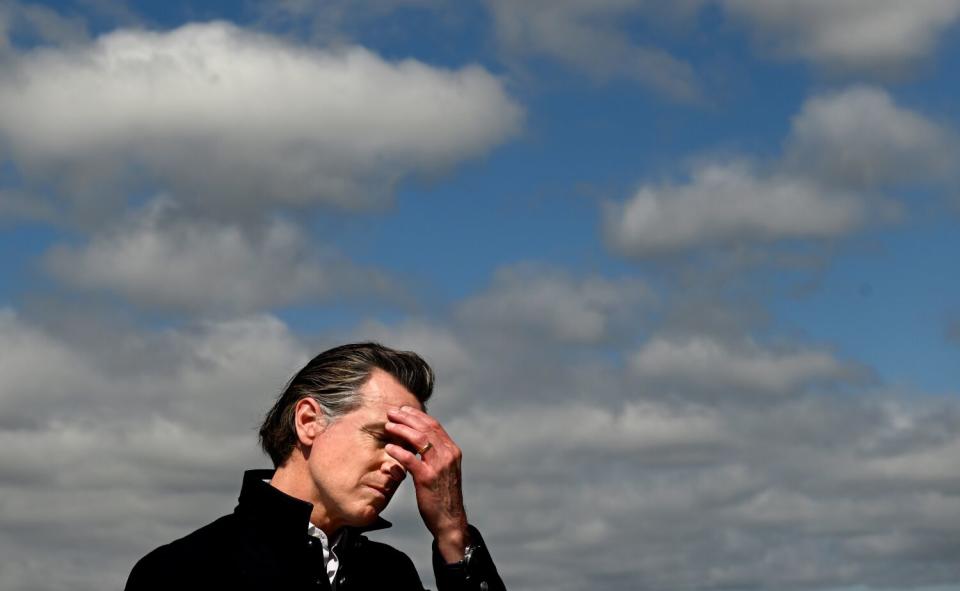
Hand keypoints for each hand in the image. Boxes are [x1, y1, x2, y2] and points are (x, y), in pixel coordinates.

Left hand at [384, 405, 469, 562]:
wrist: (450, 519)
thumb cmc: (443, 495)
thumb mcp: (444, 470)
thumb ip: (435, 454)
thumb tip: (420, 440)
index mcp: (452, 450)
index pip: (434, 425)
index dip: (417, 415)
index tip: (403, 410)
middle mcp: (447, 454)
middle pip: (425, 427)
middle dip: (407, 417)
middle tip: (392, 412)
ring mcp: (438, 466)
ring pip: (419, 439)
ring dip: (401, 429)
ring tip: (388, 425)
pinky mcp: (427, 478)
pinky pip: (410, 459)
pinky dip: (398, 451)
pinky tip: (389, 448)